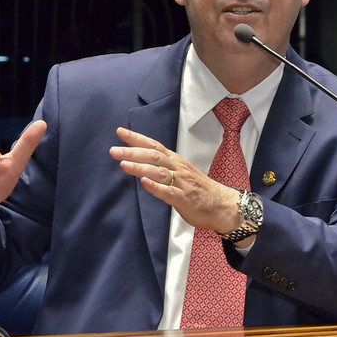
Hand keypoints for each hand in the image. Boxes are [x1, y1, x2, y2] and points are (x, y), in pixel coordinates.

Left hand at [109, 127, 241, 235]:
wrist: (223, 205)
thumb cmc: (199, 190)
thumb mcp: (180, 172)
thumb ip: (163, 168)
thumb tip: (140, 162)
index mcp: (175, 161)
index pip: (154, 145)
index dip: (137, 138)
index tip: (120, 132)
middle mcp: (178, 168)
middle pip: (153, 156)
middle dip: (132, 152)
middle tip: (113, 150)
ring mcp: (182, 183)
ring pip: (159, 172)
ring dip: (140, 167)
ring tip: (123, 164)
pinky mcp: (185, 199)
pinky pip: (169, 192)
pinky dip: (156, 187)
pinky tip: (144, 183)